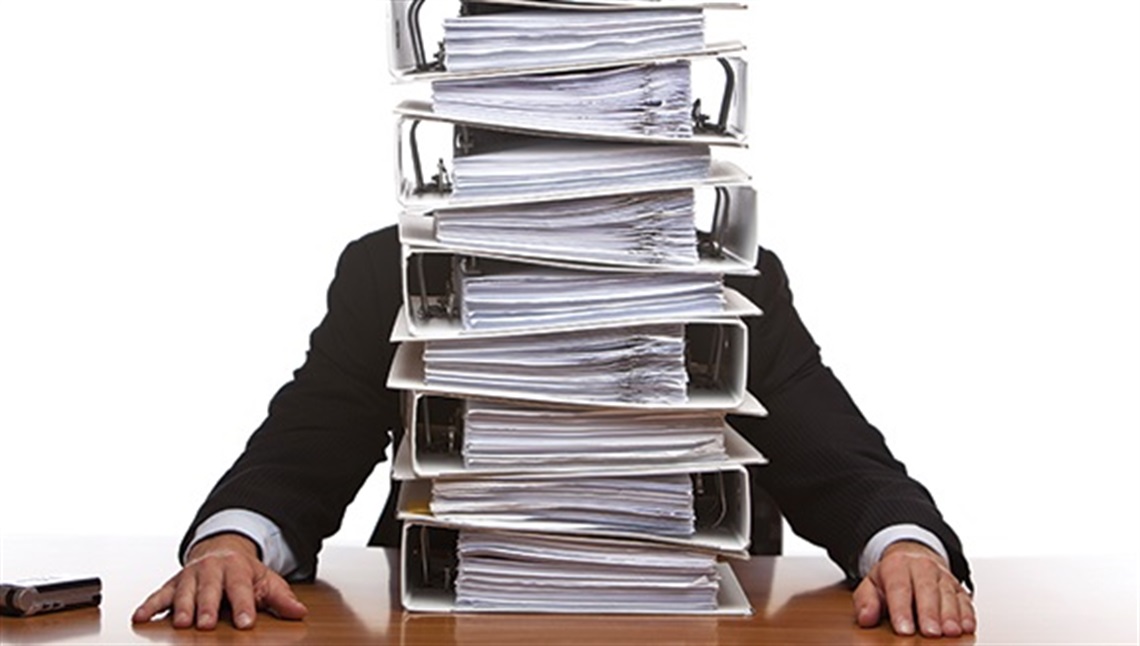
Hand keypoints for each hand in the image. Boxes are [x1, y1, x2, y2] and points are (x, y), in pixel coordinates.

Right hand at [132, 533, 307, 629]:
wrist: (222, 550)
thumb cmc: (245, 573)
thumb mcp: (267, 581)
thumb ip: (281, 598)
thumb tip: (300, 612)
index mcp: (237, 568)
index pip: (241, 588)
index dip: (244, 605)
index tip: (246, 623)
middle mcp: (212, 569)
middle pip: (210, 589)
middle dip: (207, 606)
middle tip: (206, 624)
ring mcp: (190, 575)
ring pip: (184, 591)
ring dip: (181, 607)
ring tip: (181, 624)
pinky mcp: (173, 583)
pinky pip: (159, 594)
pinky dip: (149, 605)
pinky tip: (139, 618)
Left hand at [853, 540, 975, 637]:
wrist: (913, 559)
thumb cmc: (891, 578)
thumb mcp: (871, 585)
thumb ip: (866, 601)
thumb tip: (865, 618)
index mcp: (897, 565)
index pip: (899, 588)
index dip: (901, 610)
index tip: (903, 630)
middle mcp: (922, 567)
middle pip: (927, 589)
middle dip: (929, 613)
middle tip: (929, 633)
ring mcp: (943, 576)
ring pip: (948, 594)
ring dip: (951, 615)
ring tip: (950, 632)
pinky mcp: (958, 587)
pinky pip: (965, 599)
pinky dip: (967, 614)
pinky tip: (966, 627)